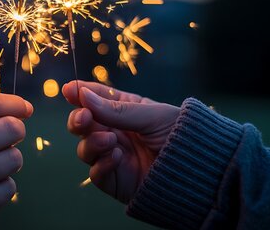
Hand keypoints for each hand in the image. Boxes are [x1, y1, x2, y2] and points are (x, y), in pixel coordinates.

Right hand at [62, 81, 179, 203]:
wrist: (200, 171)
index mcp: (124, 110)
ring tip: (110, 140)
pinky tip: (116, 156)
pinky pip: (96, 172)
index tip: (69, 90)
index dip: (80, 93)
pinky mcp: (115, 180)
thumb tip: (82, 94)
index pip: (95, 99)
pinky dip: (101, 164)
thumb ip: (115, 109)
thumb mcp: (150, 115)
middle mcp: (115, 132)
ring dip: (91, 142)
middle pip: (82, 124)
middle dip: (78, 119)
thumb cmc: (181, 134)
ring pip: (84, 148)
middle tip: (84, 117)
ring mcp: (113, 156)